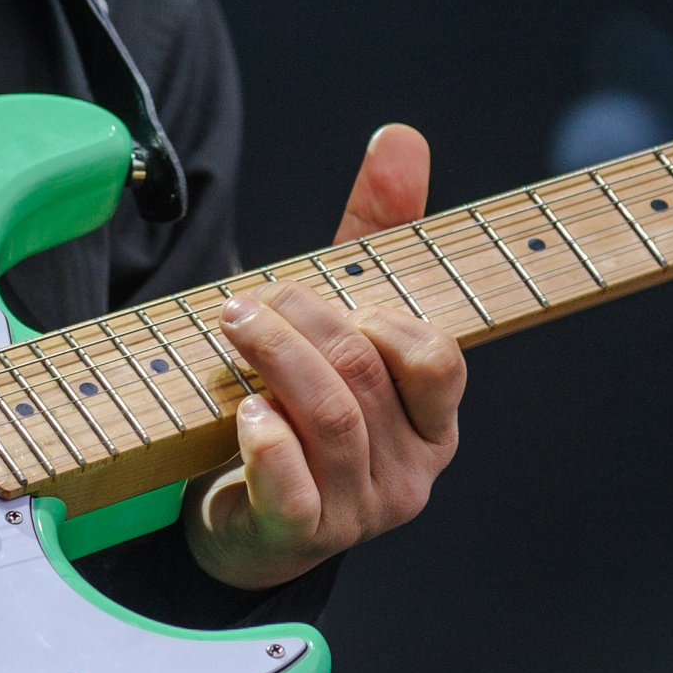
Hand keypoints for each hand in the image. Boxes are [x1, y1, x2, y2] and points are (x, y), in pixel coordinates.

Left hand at [186, 125, 465, 591]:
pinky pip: (290, 480)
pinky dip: (262, 436)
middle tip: (249, 302)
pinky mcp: (302, 533)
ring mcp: (359, 510)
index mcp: (433, 421)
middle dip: (302, 322)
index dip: (381, 318)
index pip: (438, 360)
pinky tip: (240, 409)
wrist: (246, 520)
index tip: (322, 293)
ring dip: (274, 360)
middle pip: (366, 375)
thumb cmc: (301, 409)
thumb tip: (400, 138)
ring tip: (234, 329)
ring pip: (328, 418)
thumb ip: (377, 234)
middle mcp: (409, 471)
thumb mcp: (341, 320)